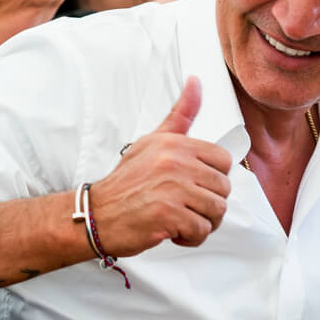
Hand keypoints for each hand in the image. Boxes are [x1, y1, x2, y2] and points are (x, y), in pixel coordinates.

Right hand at [88, 77, 233, 254]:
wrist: (95, 214)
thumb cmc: (126, 181)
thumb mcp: (152, 141)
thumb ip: (180, 115)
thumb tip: (196, 81)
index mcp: (176, 144)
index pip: (224, 161)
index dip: (212, 178)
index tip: (193, 185)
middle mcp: (175, 162)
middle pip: (224, 189)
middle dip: (208, 203)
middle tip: (184, 206)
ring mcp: (172, 188)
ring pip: (217, 211)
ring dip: (201, 222)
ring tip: (179, 218)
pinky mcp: (168, 214)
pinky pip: (201, 230)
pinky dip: (189, 238)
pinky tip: (171, 231)